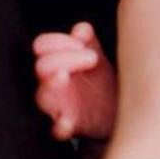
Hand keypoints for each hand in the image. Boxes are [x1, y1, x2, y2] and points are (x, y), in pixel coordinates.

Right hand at [33, 21, 117, 139]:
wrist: (117, 114)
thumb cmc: (101, 83)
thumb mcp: (97, 58)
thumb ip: (89, 42)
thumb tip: (81, 29)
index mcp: (57, 63)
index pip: (42, 46)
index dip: (58, 41)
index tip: (83, 44)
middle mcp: (53, 83)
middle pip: (42, 67)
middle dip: (64, 57)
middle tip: (92, 58)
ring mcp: (59, 106)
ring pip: (42, 96)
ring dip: (51, 85)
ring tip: (63, 76)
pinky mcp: (70, 126)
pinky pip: (56, 130)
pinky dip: (59, 126)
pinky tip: (66, 122)